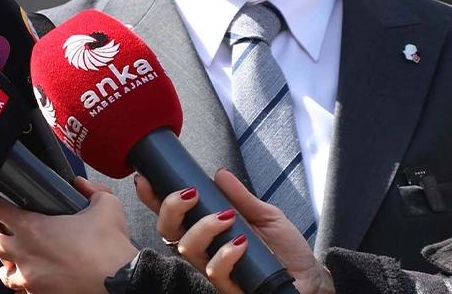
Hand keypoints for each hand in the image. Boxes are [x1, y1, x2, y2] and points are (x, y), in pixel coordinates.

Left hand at [0, 177, 137, 292]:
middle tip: (1, 227)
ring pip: (1, 270)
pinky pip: (20, 290)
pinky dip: (24, 282)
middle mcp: (23, 253)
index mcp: (32, 227)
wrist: (124, 285)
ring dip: (6, 261)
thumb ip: (90, 190)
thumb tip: (80, 184)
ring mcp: (29, 279)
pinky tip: (36, 275)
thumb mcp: (106, 206)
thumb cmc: (111, 247)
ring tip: (19, 256)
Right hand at [137, 170, 333, 293]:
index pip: (171, 215)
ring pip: (187, 248)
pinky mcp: (230, 286)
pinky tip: (241, 242)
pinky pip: (214, 271)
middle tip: (191, 193)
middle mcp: (204, 250)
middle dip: (170, 208)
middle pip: (167, 231)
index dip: (152, 198)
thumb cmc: (286, 249)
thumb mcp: (264, 214)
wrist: (310, 277)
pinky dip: (225, 253)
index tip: (145, 178)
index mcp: (206, 231)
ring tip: (227, 217)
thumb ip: (240, 196)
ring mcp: (215, 269)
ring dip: (203, 228)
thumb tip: (219, 173)